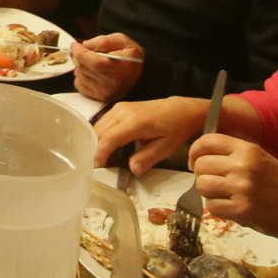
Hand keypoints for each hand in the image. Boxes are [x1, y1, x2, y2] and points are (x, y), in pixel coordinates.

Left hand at [72, 32, 143, 102]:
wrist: (141, 78)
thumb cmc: (130, 57)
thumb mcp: (123, 41)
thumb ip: (104, 41)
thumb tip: (85, 45)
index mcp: (121, 68)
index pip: (95, 62)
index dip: (81, 52)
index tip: (75, 45)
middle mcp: (113, 84)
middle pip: (84, 68)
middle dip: (78, 56)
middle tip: (82, 50)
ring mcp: (105, 93)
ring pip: (79, 75)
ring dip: (80, 66)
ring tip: (90, 61)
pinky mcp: (98, 98)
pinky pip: (79, 84)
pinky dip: (80, 76)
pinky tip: (91, 72)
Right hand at [92, 96, 209, 174]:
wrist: (180, 110)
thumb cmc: (174, 129)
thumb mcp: (165, 148)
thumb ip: (147, 159)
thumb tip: (132, 171)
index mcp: (135, 122)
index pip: (109, 137)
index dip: (101, 153)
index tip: (98, 167)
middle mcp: (123, 111)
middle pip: (99, 131)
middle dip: (97, 149)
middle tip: (103, 166)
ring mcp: (120, 107)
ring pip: (99, 126)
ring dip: (99, 142)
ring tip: (108, 158)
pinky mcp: (119, 107)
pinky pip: (104, 122)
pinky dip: (103, 135)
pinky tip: (111, 147)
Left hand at [188, 134, 277, 250]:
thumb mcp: (262, 159)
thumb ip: (235, 154)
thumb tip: (202, 153)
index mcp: (249, 150)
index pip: (208, 141)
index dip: (195, 151)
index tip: (195, 161)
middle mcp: (243, 166)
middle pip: (201, 165)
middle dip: (201, 174)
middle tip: (211, 181)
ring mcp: (242, 189)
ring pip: (203, 186)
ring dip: (208, 192)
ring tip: (222, 195)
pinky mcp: (242, 211)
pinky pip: (212, 206)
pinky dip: (217, 208)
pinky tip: (230, 207)